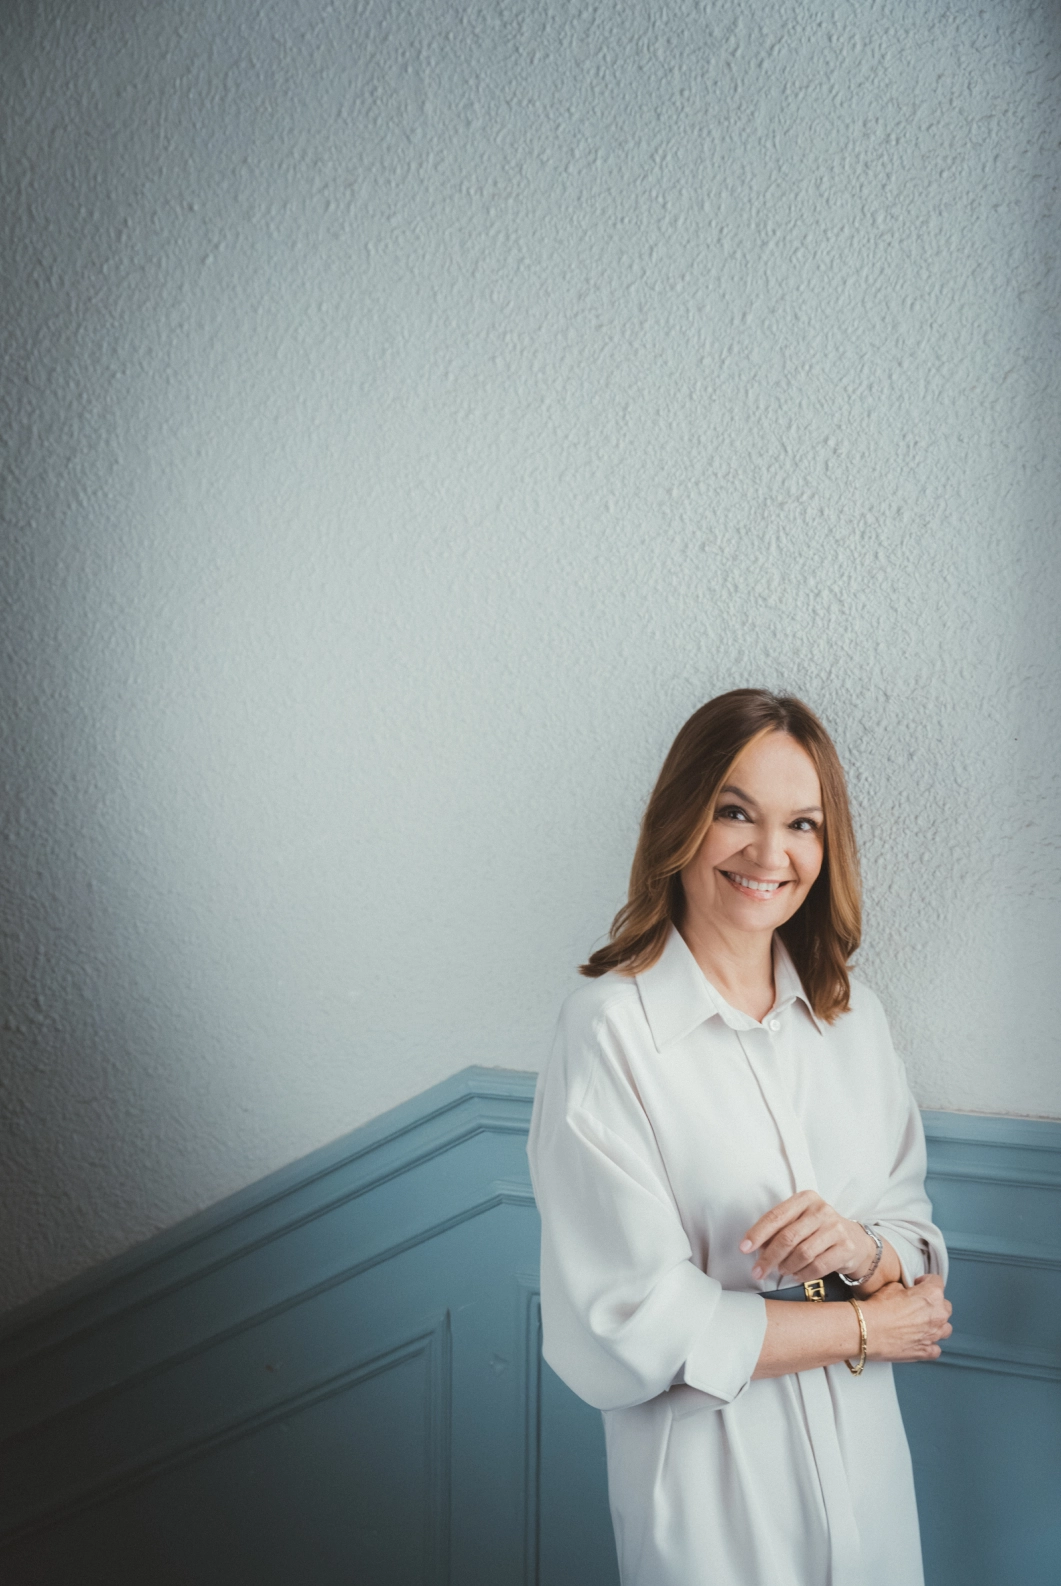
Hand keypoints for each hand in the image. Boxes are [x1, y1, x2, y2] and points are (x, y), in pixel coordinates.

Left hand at [740, 1191, 875, 1282]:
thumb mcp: (799, 1221)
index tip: (744, 1248)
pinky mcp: (846, 1248)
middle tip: (758, 1271)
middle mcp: (822, 1210)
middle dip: (769, 1257)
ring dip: (786, 1266)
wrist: (855, 1240)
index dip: (758, 1233)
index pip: (776, 1215)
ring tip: (780, 1270)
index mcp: (805, 1199)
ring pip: (802, 1253)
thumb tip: (755, 1247)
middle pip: (788, 1237)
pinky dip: (802, 1274)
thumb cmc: (818, 1230)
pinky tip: (796, 1276)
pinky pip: (818, 1266)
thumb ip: (779, 1229)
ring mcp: (836, 1228)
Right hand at [861, 1275, 952, 1361]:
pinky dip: (929, 1344)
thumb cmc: (878, 1308)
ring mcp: (934, 1335)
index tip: (918, 1285)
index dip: (925, 1281)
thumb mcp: (891, 1286)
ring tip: (921, 1324)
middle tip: (917, 1304)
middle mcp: (938, 1315)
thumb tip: (906, 1293)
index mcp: (932, 1294)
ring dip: (935, 1324)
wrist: (867, 1331)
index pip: (937, 1281)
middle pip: (945, 1306)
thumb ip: (906, 1289)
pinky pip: (936, 1348)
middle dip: (933, 1304)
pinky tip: (919, 1340)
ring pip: (945, 1328)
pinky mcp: (926, 1352)